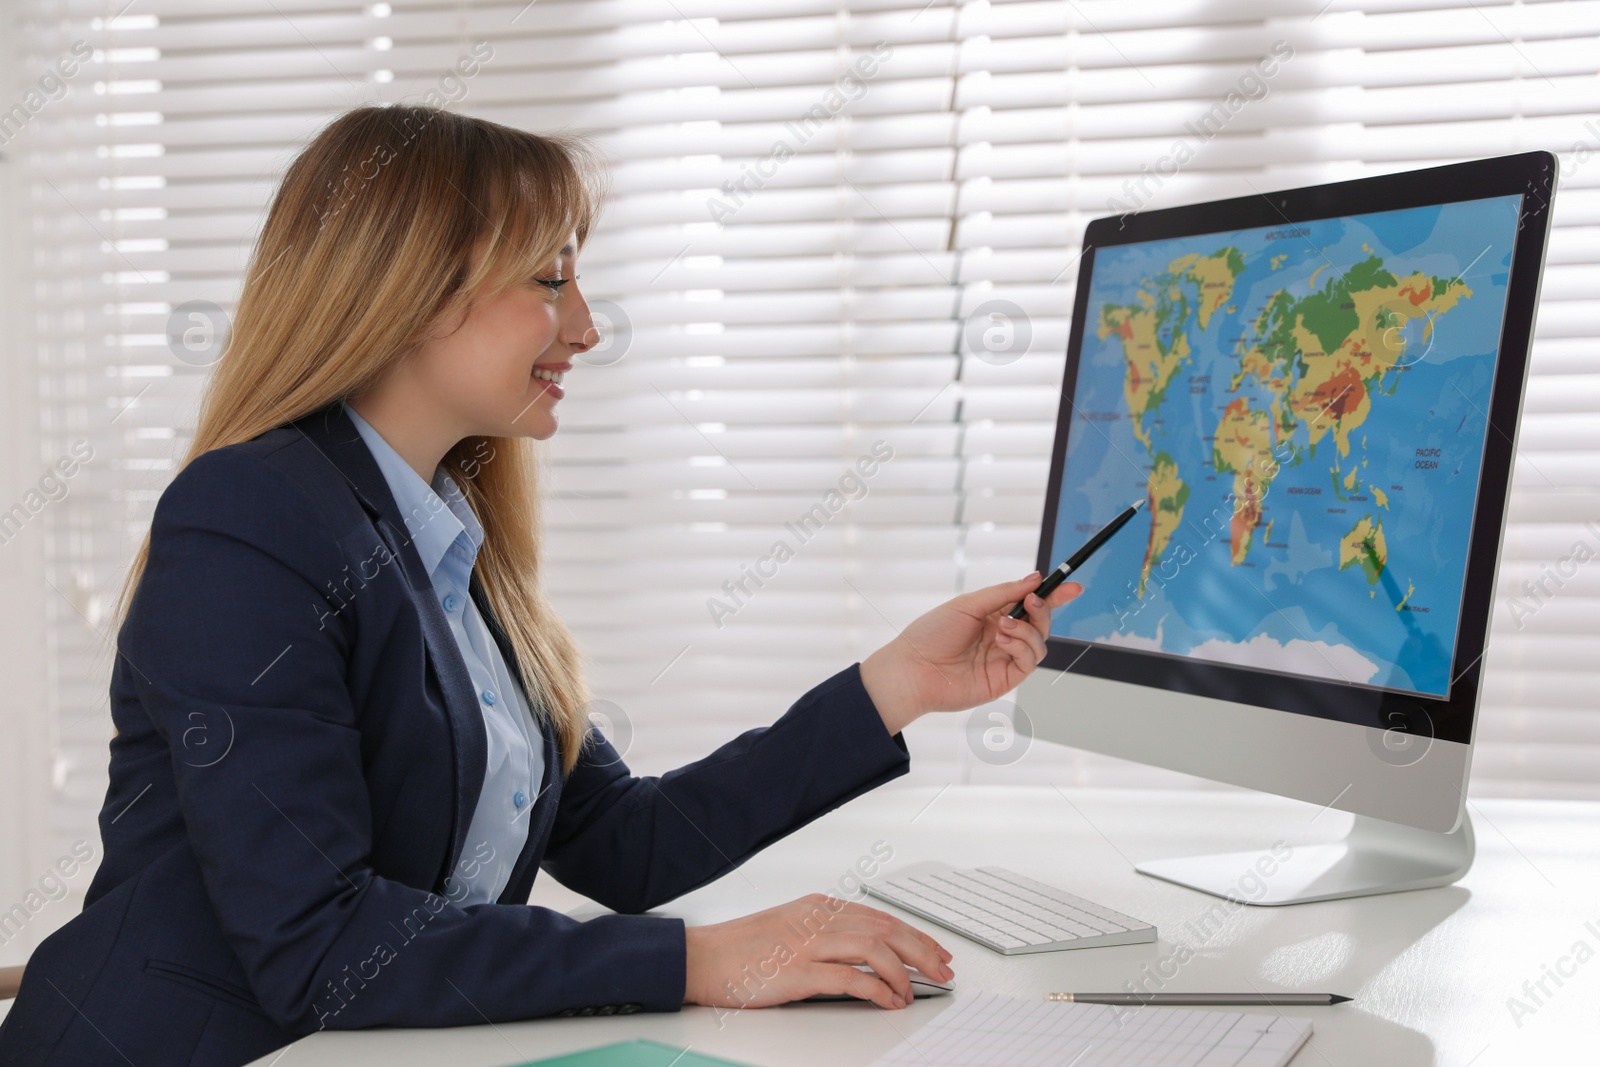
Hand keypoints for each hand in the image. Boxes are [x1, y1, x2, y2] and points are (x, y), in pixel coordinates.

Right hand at [683, 894, 953, 1010]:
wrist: (701, 958)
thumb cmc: (741, 949)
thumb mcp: (789, 928)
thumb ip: (824, 935)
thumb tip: (865, 955)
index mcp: (818, 907)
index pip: (881, 916)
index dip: (915, 935)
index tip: (937, 951)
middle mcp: (817, 919)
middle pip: (885, 928)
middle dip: (922, 950)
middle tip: (943, 970)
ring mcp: (807, 943)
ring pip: (874, 947)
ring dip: (903, 971)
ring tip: (916, 990)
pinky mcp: (797, 971)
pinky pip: (850, 978)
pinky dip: (877, 989)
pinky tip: (889, 1000)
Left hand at [859, 572, 1082, 733]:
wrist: (913, 669)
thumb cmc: (931, 635)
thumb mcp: (968, 604)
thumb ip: (1004, 592)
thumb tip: (1035, 578)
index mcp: (992, 616)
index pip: (1029, 604)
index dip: (1053, 596)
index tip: (1072, 586)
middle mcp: (1002, 636)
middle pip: (1040, 623)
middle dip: (1044, 609)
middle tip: (1034, 602)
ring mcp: (1004, 659)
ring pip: (1040, 643)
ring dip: (1028, 630)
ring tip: (1004, 627)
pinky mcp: (1005, 679)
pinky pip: (1030, 661)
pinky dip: (1023, 647)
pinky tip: (1003, 641)